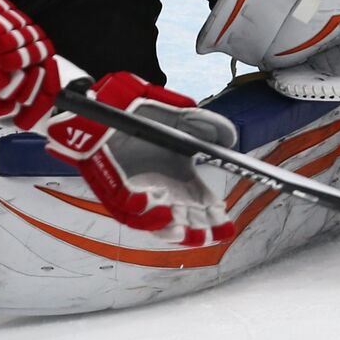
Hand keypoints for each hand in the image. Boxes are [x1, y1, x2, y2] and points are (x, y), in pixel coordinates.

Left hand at [44, 72, 237, 245]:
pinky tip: (154, 200)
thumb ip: (207, 125)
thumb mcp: (180, 118)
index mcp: (179, 180)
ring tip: (183, 229)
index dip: (215, 218)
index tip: (227, 221)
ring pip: (153, 223)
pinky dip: (141, 208)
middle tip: (211, 234)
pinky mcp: (113, 188)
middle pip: (182, 221)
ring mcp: (136, 193)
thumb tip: (231, 139)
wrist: (109, 106)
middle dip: (198, 231)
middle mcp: (160, 191)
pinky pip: (127, 206)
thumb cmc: (143, 115)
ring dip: (168, 228)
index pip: (202, 207)